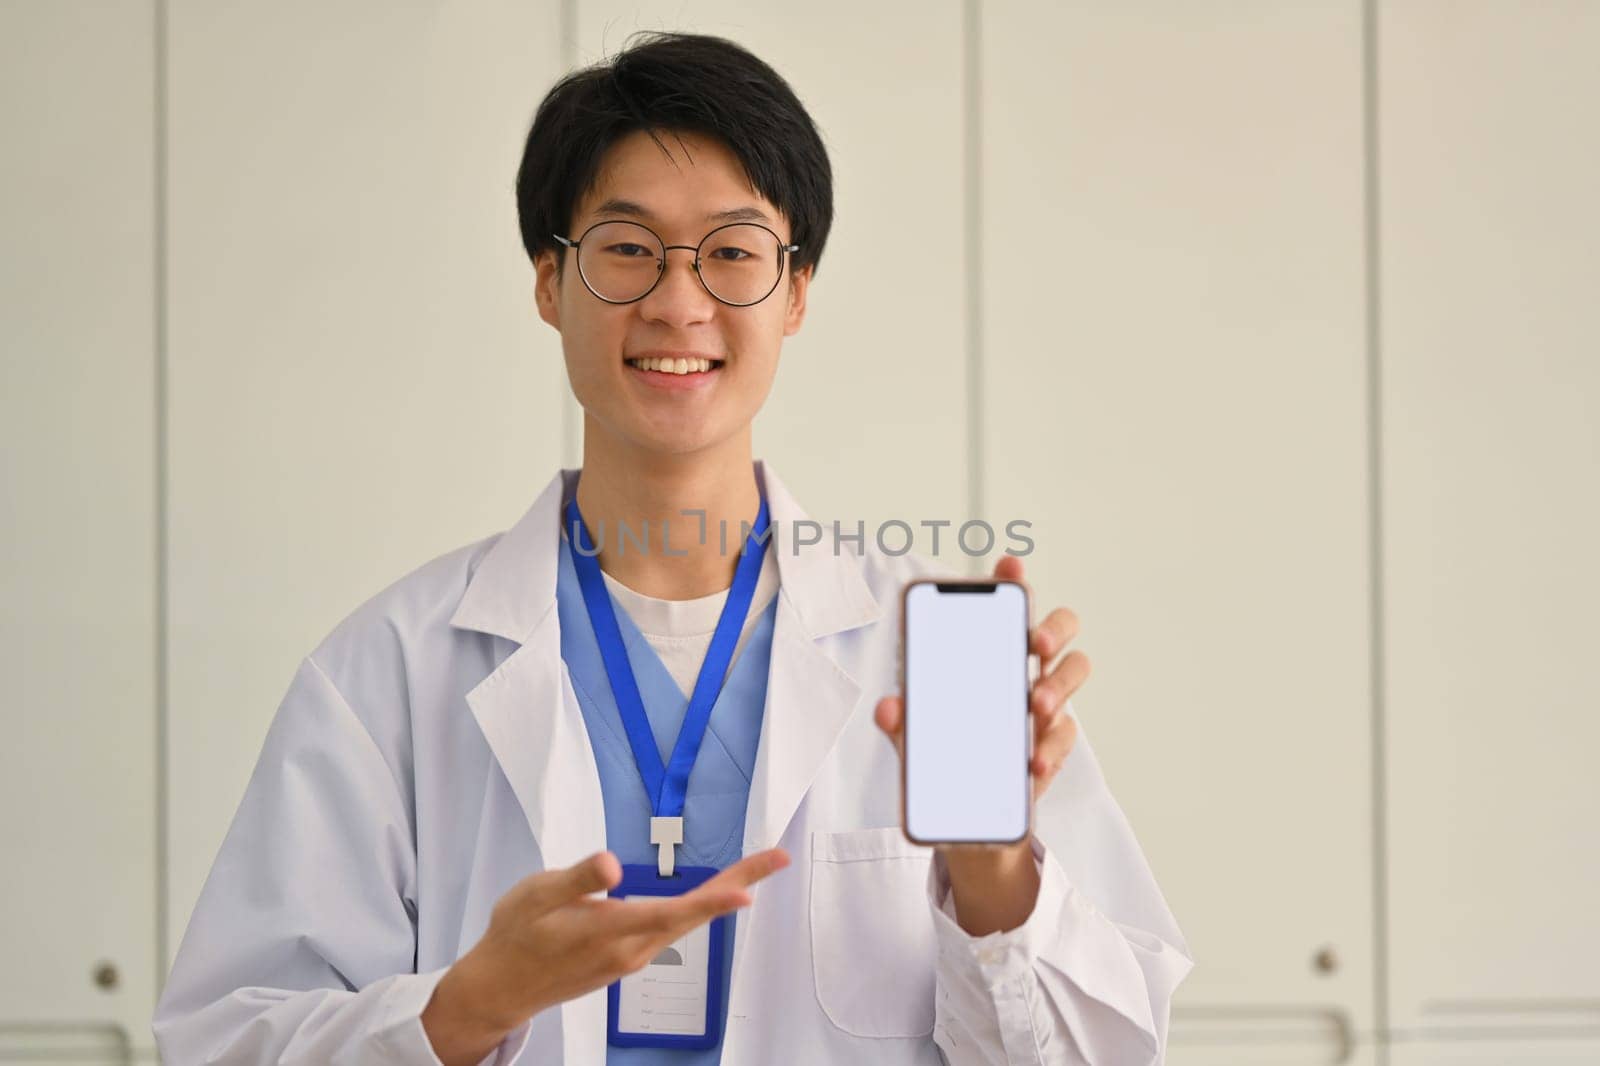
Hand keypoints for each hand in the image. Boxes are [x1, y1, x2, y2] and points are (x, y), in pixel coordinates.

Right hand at [422, 847, 789, 1064]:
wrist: (500, 988)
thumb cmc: (516, 933)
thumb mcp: (537, 894)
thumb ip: (577, 879)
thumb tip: (612, 866)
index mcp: (610, 930)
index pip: (671, 912)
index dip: (712, 902)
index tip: (749, 893)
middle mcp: (630, 949)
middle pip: (692, 915)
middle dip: (737, 885)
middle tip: (777, 858)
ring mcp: (630, 958)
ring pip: (684, 922)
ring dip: (719, 896)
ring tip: (753, 870)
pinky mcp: (625, 960)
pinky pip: (669, 930)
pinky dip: (695, 910)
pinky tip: (706, 898)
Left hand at [874, 554, 1089, 933]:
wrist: (969, 824)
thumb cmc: (946, 759)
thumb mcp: (916, 742)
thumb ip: (902, 723)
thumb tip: (889, 708)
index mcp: (990, 655)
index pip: (1009, 606)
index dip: (1013, 580)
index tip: (1009, 567)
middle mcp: (1026, 670)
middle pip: (1060, 628)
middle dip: (1052, 626)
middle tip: (1032, 644)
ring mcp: (1046, 707)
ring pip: (1074, 672)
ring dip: (1059, 685)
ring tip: (1034, 707)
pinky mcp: (1053, 746)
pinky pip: (1064, 736)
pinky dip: (1049, 749)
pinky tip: (1031, 765)